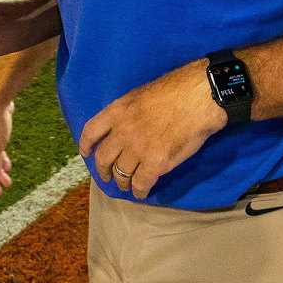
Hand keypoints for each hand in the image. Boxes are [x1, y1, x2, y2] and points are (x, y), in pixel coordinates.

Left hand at [78, 58, 225, 200]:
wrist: (196, 98)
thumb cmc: (174, 91)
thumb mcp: (139, 95)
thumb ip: (127, 112)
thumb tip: (124, 125)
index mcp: (116, 111)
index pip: (91, 131)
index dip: (86, 144)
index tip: (86, 152)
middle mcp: (122, 132)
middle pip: (103, 157)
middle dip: (103, 170)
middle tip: (106, 176)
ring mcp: (137, 149)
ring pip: (121, 173)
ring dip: (122, 182)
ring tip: (125, 186)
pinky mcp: (155, 163)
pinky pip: (141, 183)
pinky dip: (139, 190)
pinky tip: (141, 192)